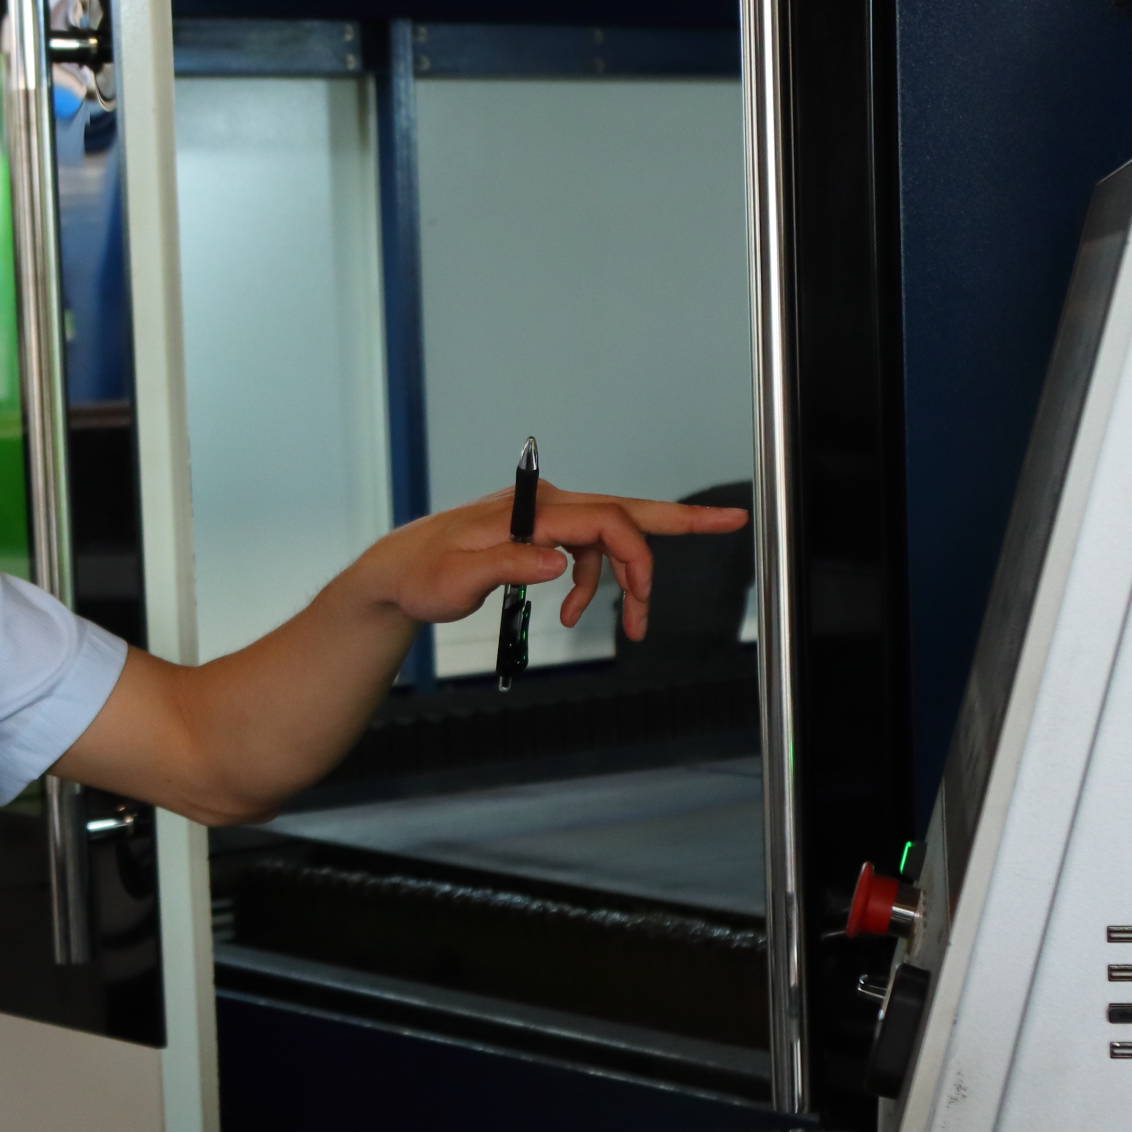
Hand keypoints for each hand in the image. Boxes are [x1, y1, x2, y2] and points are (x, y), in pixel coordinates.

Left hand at [364, 484, 745, 644]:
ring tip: (630, 626)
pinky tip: (572, 611)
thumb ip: (510, 565)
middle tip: (731, 522)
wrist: (400, 572)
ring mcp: (545, 517)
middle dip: (680, 520)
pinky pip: (585, 553)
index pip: (606, 523)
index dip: (640, 554)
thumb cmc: (423, 576)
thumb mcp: (460, 580)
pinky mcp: (540, 533)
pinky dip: (591, 584)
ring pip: (609, 540)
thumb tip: (558, 562)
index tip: (649, 595)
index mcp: (533, 512)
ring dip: (624, 582)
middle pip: (626, 511)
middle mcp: (545, 505)